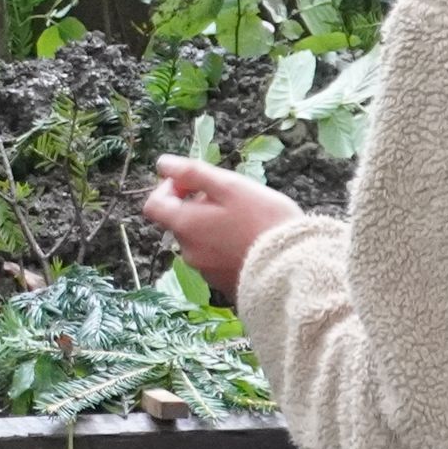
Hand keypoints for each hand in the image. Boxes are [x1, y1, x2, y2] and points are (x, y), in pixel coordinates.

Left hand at [140, 155, 303, 301]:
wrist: (293, 267)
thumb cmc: (263, 220)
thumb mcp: (230, 186)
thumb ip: (193, 173)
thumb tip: (162, 163)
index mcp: (185, 226)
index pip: (153, 205)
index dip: (167, 188)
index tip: (192, 182)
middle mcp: (188, 252)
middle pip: (180, 222)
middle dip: (198, 206)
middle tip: (232, 199)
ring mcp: (206, 272)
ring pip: (199, 241)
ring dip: (213, 227)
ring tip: (247, 221)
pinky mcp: (224, 284)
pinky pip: (216, 259)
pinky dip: (226, 247)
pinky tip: (251, 242)